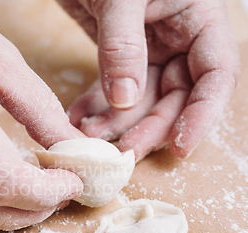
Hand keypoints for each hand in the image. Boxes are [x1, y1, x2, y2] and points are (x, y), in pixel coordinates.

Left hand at [57, 0, 239, 160]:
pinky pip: (112, 90)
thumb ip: (123, 46)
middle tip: (122, 152)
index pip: (215, 75)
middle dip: (149, 127)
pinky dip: (96, 107)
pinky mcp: (117, 55)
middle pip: (175, 96)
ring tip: (88, 137)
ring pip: (141, 100)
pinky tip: (78, 120)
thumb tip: (125, 101)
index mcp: (198, 19)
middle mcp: (177, 38)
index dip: (202, 114)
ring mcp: (147, 49)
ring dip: (116, 123)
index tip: (180, 146)